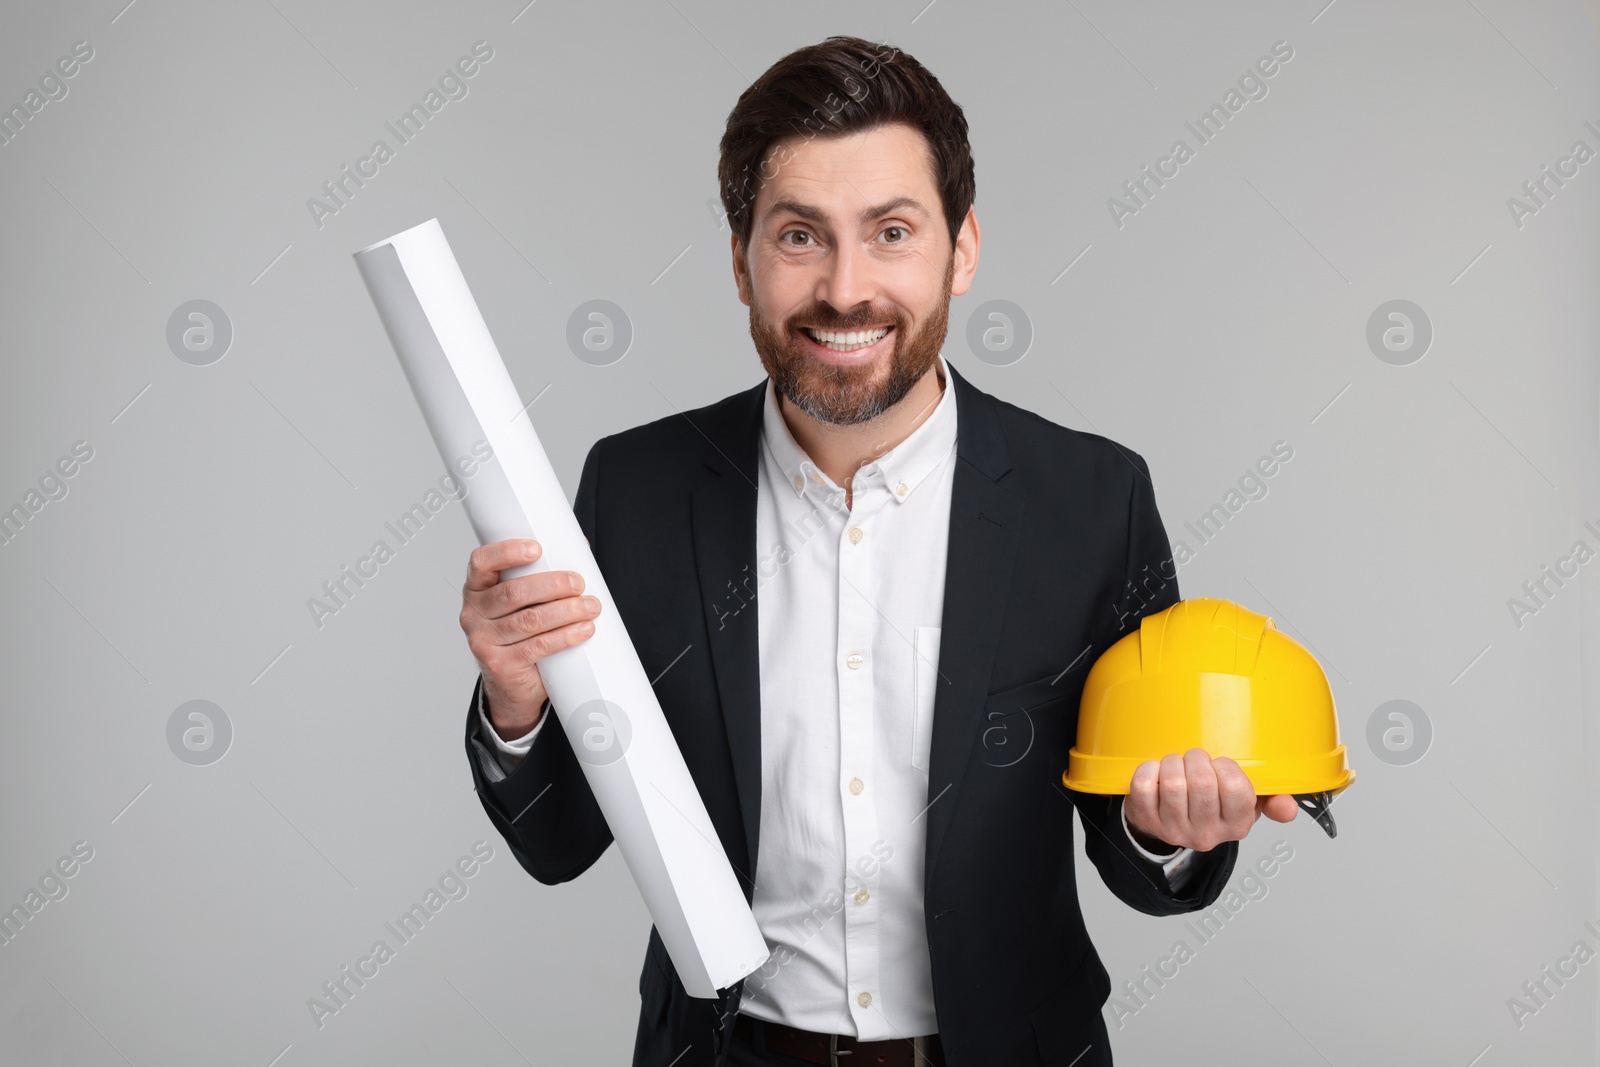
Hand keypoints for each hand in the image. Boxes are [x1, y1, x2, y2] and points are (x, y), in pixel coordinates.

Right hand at [460, 537, 598, 740]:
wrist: (511, 686)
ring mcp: (483, 641)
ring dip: (566, 610)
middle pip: (514, 592)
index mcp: (477, 589)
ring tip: (590, 606)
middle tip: (579, 583)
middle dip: (553, 585)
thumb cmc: (520, 634)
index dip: (507, 552)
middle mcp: (474, 614)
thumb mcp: (521, 603)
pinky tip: (584, 630)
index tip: (537, 549)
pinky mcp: (500, 665)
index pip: (481, 562)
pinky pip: (537, 646)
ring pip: (530, 620)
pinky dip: (565, 636)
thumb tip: (580, 546)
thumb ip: (540, 575)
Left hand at [1124, 748, 1298, 852]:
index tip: (1220, 764)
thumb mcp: (1247, 804)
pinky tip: (1155, 770)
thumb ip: (1272, 800)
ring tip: (1176, 764)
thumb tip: (1288, 808)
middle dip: (1196, 759)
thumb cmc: (1212, 804)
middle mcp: (1207, 833)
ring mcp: (1175, 829)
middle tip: (1194, 759)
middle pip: (1202, 783)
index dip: (1226, 767)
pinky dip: (1148, 770)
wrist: (1171, 821)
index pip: (1237, 789)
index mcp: (1237, 825)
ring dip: (1173, 763)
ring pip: (1172, 784)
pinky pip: (1143, 787)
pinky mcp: (1147, 820)